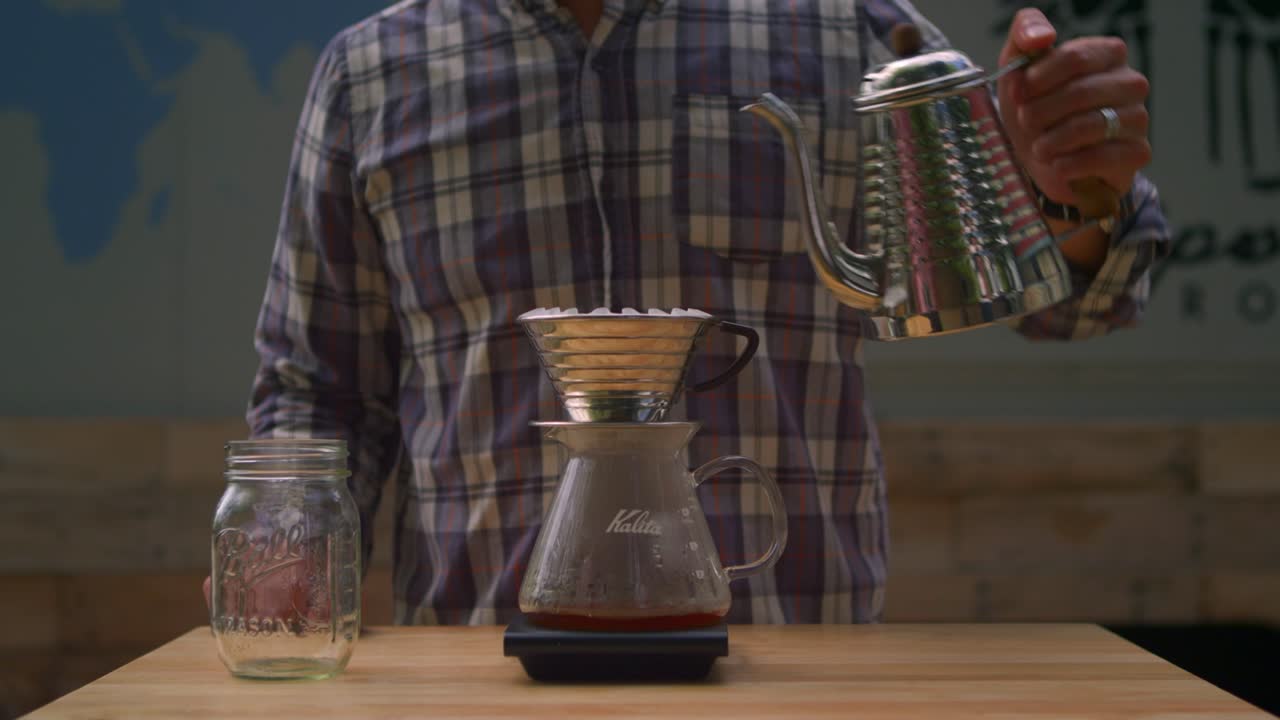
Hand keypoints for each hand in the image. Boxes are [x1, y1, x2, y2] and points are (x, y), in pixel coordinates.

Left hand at [996, 8, 1151, 207]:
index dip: (1038, 79)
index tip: (1017, 95)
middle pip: (1080, 93)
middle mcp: (1131, 82)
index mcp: (1108, 54)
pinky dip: (1068, 165)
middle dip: (1040, 113)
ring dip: (1051, 141)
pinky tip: (1057, 165)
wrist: (1045, 161)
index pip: (1075, 58)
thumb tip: (1042, 36)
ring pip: (1089, 126)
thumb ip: (1025, 35)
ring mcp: (1138, 117)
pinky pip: (1101, 158)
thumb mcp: (1020, 69)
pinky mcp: (1138, 153)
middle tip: (1025, 124)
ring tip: (1038, 148)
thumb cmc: (1036, 109)